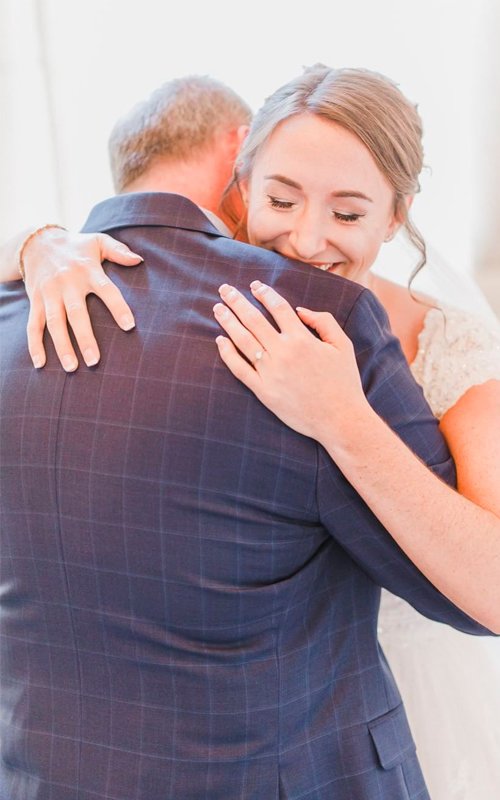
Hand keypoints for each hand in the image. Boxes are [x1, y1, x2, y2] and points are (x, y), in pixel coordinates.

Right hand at [23, 227, 142, 370]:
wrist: (37, 242)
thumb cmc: (76, 246)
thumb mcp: (98, 241)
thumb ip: (119, 251)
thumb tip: (139, 260)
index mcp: (87, 270)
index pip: (106, 290)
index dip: (118, 307)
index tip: (129, 326)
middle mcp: (67, 283)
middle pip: (76, 313)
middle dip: (85, 338)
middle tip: (95, 361)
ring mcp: (49, 294)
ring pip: (54, 323)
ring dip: (62, 346)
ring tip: (72, 368)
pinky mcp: (35, 301)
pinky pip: (33, 325)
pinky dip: (35, 345)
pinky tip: (41, 364)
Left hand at [213, 280, 369, 444]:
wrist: (340, 420)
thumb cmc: (344, 382)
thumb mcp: (342, 345)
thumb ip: (324, 322)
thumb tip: (300, 310)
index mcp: (302, 339)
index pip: (277, 308)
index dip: (264, 293)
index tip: (254, 285)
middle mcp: (283, 352)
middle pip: (254, 319)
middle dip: (237, 301)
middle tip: (224, 289)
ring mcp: (270, 372)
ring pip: (243, 340)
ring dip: (228, 321)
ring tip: (218, 308)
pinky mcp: (263, 391)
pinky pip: (239, 369)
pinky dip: (227, 353)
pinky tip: (220, 340)